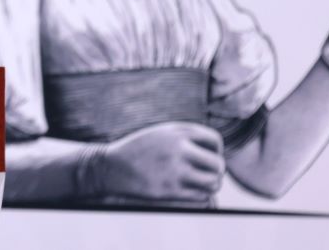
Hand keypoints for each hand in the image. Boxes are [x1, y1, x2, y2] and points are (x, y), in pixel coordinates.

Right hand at [101, 122, 224, 201]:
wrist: (110, 167)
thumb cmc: (138, 150)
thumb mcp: (160, 134)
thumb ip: (185, 137)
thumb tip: (216, 152)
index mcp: (176, 132)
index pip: (214, 140)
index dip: (215, 150)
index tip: (206, 157)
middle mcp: (178, 149)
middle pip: (218, 164)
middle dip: (216, 171)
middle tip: (206, 174)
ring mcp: (174, 171)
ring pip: (213, 183)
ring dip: (210, 185)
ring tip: (200, 184)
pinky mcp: (170, 191)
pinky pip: (201, 197)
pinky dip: (200, 196)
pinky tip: (190, 191)